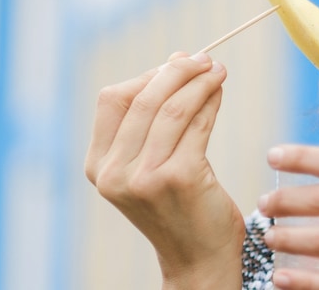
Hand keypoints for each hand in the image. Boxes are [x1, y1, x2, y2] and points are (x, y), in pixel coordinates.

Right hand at [84, 52, 244, 287]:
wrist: (198, 259)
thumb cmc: (178, 206)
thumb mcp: (152, 161)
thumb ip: (156, 116)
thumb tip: (176, 59)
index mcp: (99, 165)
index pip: (113, 99)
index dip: (146, 76)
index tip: (176, 64)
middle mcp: (115, 172)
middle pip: (144, 98)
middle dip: (178, 71)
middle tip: (205, 58)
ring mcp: (145, 177)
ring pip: (172, 107)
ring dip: (199, 81)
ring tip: (218, 71)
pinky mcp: (180, 178)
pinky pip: (197, 124)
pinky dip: (211, 102)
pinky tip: (219, 93)